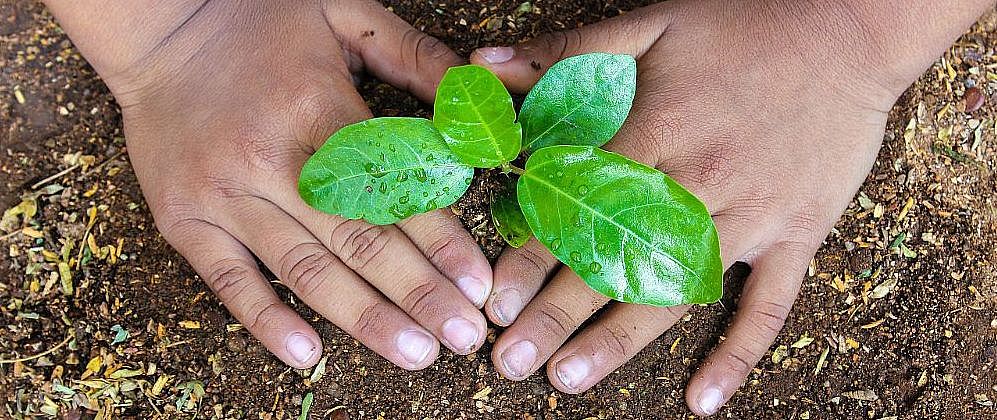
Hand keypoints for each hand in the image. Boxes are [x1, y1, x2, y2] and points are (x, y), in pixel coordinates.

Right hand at [47, 0, 491, 369]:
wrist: (160, 23)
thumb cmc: (261, 19)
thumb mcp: (346, 15)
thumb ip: (414, 56)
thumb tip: (474, 98)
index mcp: (321, 110)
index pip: (393, 192)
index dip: (441, 244)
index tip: (478, 287)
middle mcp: (273, 160)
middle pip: (358, 242)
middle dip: (418, 295)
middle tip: (463, 337)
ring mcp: (225, 195)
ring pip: (304, 270)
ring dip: (363, 318)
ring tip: (414, 353)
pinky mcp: (185, 219)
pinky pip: (228, 281)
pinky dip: (266, 320)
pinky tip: (308, 354)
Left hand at [469, 0, 986, 413]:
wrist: (849, 30)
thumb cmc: (743, 25)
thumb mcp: (650, 24)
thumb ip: (567, 51)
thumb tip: (483, 68)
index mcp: (658, 133)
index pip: (580, 208)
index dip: (533, 257)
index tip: (495, 300)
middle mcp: (701, 184)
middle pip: (618, 261)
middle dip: (557, 315)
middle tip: (509, 360)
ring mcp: (753, 216)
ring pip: (677, 293)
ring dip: (619, 341)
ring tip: (567, 379)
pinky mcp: (798, 234)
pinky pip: (770, 306)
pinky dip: (738, 355)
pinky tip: (701, 399)